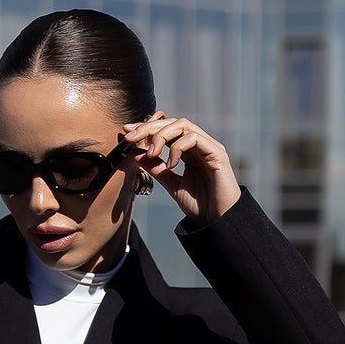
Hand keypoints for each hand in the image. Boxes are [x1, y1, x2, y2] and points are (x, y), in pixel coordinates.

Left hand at [123, 113, 241, 226]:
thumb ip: (156, 168)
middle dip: (149, 127)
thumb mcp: (171, 184)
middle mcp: (199, 145)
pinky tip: (171, 164)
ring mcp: (209, 147)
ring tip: (152, 153)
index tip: (127, 133)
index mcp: (189, 151)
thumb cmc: (200, 205)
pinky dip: (177, 147)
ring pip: (183, 125)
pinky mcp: (216, 153)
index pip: (166, 130)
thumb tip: (135, 153)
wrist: (218, 220)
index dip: (146, 128)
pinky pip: (194, 138)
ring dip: (162, 136)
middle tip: (131, 136)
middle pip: (172, 123)